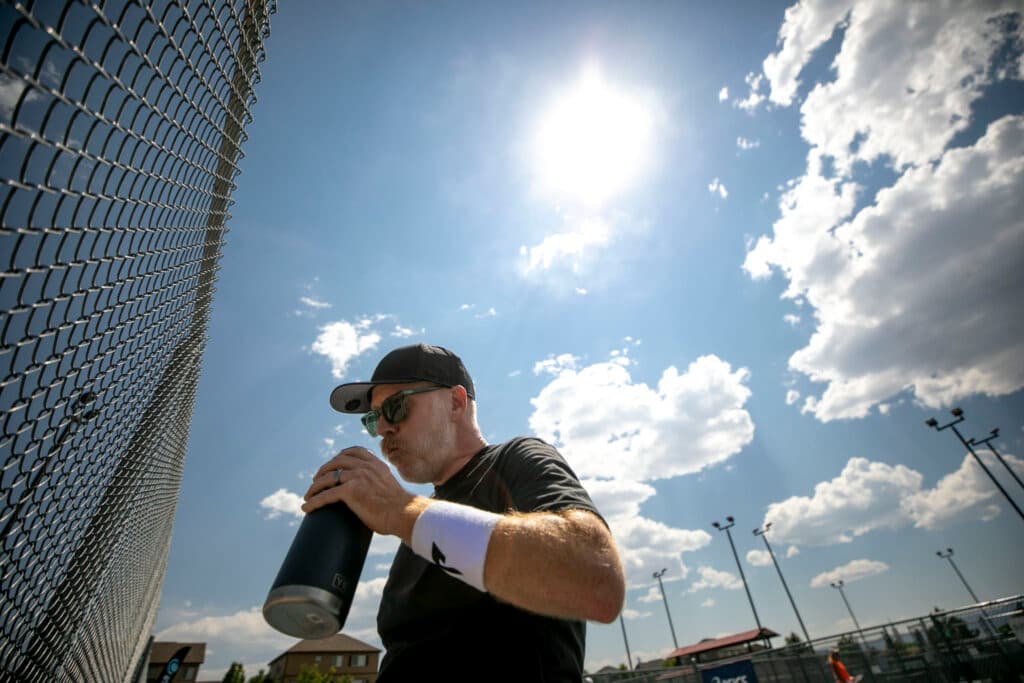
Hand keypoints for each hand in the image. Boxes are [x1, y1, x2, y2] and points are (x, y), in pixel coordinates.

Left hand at [302, 446, 423, 539]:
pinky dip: (314, 502)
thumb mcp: (389, 485)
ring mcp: (358, 476)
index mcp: (375, 463)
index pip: (353, 451)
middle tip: (315, 482)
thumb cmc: (399, 507)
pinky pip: (326, 494)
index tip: (331, 465)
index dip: (338, 457)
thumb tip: (372, 492)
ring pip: (328, 477)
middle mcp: (365, 466)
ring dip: (314, 487)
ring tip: (308, 496)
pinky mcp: (351, 490)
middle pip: (336, 462)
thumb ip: (379, 482)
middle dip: (323, 471)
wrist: (404, 514)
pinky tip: (307, 508)